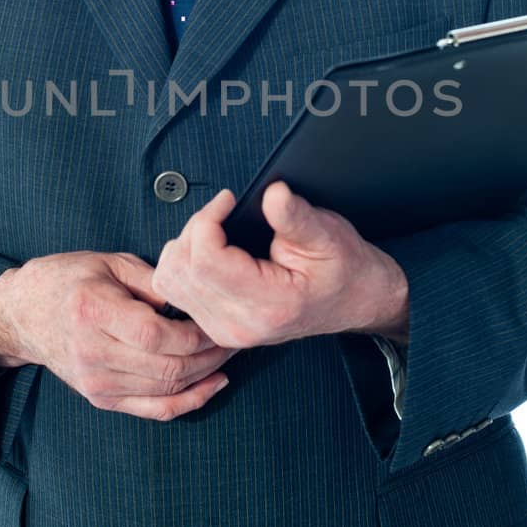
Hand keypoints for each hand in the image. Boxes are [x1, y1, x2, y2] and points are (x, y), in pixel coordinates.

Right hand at [0, 252, 239, 420]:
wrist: (21, 314)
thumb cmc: (67, 279)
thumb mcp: (109, 263)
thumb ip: (154, 280)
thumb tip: (197, 296)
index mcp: (93, 311)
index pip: (157, 335)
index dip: (196, 333)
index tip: (217, 320)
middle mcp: (92, 353)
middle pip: (167, 368)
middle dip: (210, 355)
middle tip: (234, 337)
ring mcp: (96, 382)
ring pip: (166, 391)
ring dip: (205, 375)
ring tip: (227, 353)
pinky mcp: (101, 399)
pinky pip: (154, 410)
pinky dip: (189, 401)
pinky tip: (212, 384)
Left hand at [149, 181, 408, 350]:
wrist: (357, 301)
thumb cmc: (346, 270)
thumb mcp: (328, 234)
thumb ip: (295, 216)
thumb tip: (272, 194)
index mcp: (268, 305)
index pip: (205, 260)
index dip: (207, 219)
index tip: (227, 200)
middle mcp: (239, 326)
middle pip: (180, 270)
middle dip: (194, 229)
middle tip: (221, 212)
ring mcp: (225, 331)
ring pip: (169, 282)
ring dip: (183, 247)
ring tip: (214, 230)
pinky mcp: (216, 328)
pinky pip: (174, 293)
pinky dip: (182, 265)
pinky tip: (206, 251)